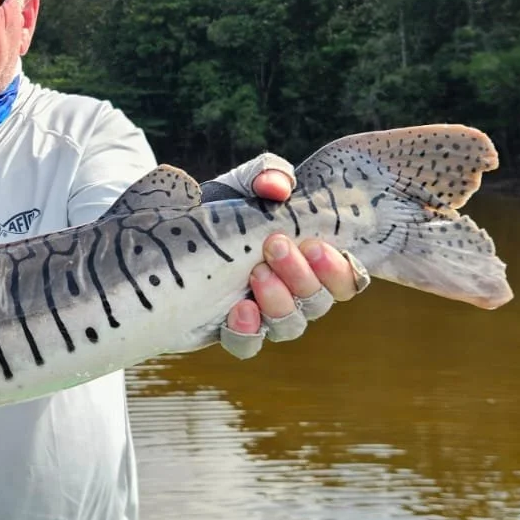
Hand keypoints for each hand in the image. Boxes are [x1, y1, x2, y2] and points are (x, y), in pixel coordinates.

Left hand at [219, 169, 369, 359]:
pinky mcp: (233, 330)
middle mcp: (294, 292)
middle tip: (274, 246)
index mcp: (310, 260)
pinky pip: (249, 345)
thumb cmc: (224, 208)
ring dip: (278, 301)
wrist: (172, 234)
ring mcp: (265, 314)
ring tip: (255, 274)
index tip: (313, 245)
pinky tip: (238, 310)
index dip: (338, 270)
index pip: (346, 279)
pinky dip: (247, 332)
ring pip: (291, 326)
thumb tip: (277, 186)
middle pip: (319, 302)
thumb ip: (267, 174)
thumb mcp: (244, 183)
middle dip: (301, 275)